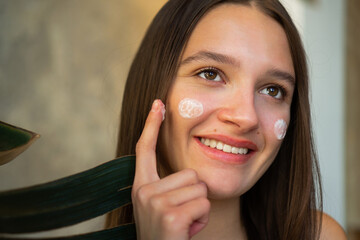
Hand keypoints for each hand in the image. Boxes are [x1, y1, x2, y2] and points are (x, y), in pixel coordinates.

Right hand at [132, 99, 209, 239]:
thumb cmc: (165, 234)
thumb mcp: (159, 207)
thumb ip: (166, 186)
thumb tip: (187, 173)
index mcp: (141, 186)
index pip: (145, 149)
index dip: (151, 125)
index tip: (158, 104)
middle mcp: (144, 191)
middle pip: (189, 173)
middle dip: (193, 195)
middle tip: (180, 216)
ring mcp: (155, 202)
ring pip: (199, 188)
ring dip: (198, 207)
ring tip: (183, 223)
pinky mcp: (170, 214)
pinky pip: (203, 203)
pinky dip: (201, 218)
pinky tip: (187, 230)